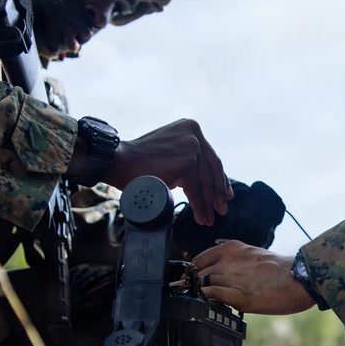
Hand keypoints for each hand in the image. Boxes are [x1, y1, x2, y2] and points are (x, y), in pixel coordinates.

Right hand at [106, 120, 231, 225]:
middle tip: (221, 209)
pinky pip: (195, 190)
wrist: (119, 161)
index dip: (220, 177)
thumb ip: (185, 154)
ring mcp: (191, 147)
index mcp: (191, 127)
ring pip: (205, 182)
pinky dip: (198, 205)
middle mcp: (194, 134)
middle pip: (213, 169)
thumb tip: (202, 175)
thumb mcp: (169, 148)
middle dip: (217, 192)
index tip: (225, 193)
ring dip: (208, 203)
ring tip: (208, 218)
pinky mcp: (186, 163)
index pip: (211, 157)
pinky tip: (200, 216)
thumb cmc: (139, 160)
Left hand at [191, 241, 314, 314]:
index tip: (188, 280)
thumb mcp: (254, 255)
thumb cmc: (281, 270)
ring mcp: (232, 277)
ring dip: (192, 292)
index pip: (200, 259)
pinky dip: (201, 298)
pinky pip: (210, 294)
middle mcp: (229, 261)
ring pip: (201, 283)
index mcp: (232, 248)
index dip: (191, 271)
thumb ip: (236, 262)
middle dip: (189, 284)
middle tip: (182, 294)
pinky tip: (197, 303)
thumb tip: (223, 274)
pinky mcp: (238, 295)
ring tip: (186, 301)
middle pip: (197, 273)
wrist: (299, 278)